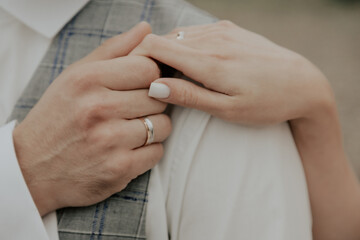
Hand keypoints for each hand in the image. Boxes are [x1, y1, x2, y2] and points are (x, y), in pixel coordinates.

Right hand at [13, 22, 171, 215]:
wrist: (33, 168)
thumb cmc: (58, 117)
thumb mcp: (76, 76)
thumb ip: (114, 50)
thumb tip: (147, 29)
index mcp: (88, 80)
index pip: (148, 67)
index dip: (150, 75)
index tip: (141, 84)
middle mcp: (98, 109)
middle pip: (159, 96)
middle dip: (151, 102)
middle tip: (132, 109)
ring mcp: (109, 141)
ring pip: (164, 125)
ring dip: (154, 127)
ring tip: (131, 128)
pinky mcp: (119, 169)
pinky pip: (157, 152)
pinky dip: (148, 150)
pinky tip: (129, 149)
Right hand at [130, 21, 334, 124]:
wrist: (303, 85)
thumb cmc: (268, 103)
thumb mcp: (227, 109)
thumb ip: (189, 96)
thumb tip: (154, 86)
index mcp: (209, 61)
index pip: (155, 46)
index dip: (136, 59)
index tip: (132, 78)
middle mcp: (213, 39)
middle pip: (163, 39)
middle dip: (150, 59)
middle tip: (149, 84)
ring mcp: (222, 31)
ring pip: (178, 35)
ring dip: (167, 53)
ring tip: (169, 77)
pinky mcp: (230, 29)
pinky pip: (196, 33)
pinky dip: (184, 47)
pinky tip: (191, 65)